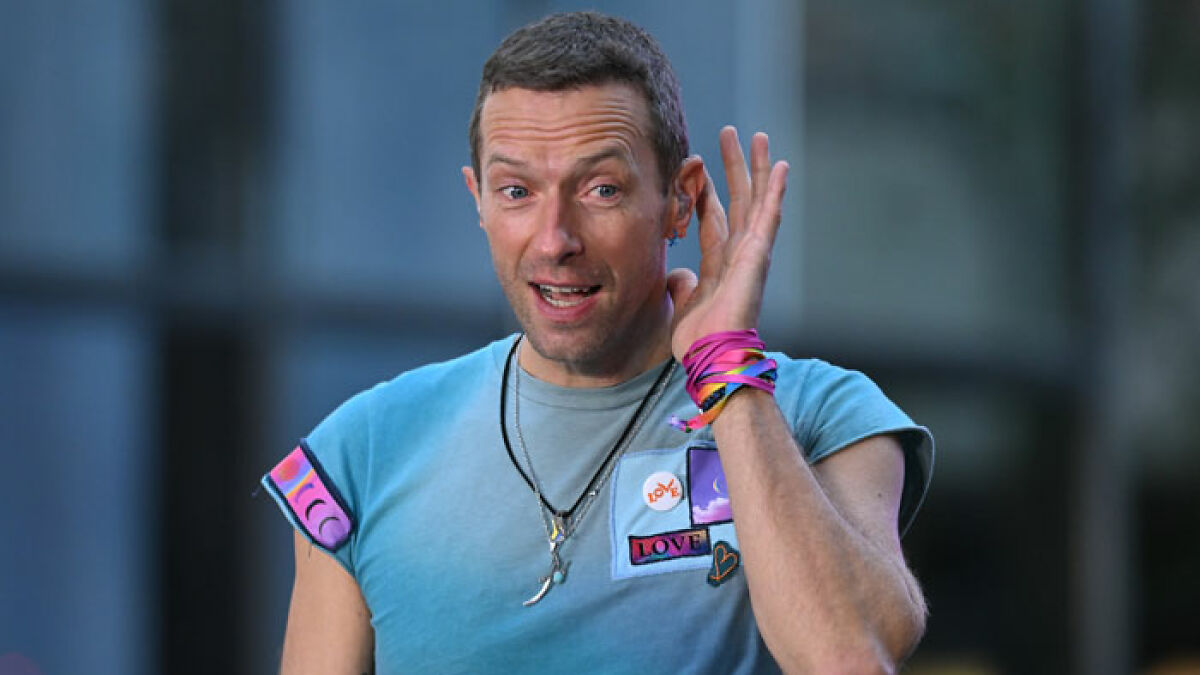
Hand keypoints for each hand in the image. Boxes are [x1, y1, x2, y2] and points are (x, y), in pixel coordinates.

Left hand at [667, 126, 788, 360]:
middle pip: (737, 200)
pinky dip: (774, 190)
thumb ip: (680, 285)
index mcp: (720, 264)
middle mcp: (739, 254)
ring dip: (755, 167)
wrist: (713, 355)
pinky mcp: (759, 253)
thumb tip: (676, 274)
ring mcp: (752, 252)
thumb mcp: (681, 304)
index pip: (713, 219)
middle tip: (729, 135)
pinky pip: (768, 215)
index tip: (697, 172)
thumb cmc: (699, 339)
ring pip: (755, 199)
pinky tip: (779, 165)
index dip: (705, 195)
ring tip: (756, 137)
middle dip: (733, 168)